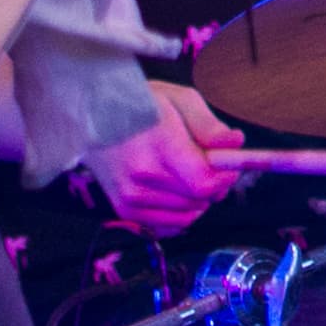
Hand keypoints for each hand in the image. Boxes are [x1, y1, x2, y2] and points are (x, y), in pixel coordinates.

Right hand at [77, 81, 325, 233]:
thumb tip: (238, 144)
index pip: (207, 185)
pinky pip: (170, 225)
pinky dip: (181, 212)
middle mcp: (144, 179)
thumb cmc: (138, 103)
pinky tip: (174, 188)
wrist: (88, 116)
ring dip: (198, 198)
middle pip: (202, 201)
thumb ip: (211, 126)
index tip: (228, 163)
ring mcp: (132, 199)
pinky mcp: (126, 212)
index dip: (226, 178)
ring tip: (185, 169)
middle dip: (215, 185)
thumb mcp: (181, 100)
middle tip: (208, 160)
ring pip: (189, 215)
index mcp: (160, 148)